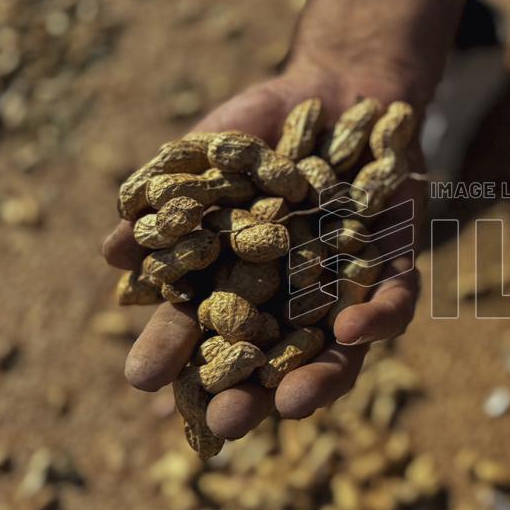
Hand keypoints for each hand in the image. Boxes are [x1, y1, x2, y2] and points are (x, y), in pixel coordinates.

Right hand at [101, 58, 424, 439]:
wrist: (341, 84)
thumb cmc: (264, 125)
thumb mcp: (212, 155)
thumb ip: (172, 199)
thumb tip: (112, 250)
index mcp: (243, 279)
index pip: (206, 329)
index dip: (179, 355)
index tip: (144, 378)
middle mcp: (295, 296)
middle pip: (273, 360)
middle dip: (251, 395)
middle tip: (227, 424)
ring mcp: (348, 286)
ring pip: (340, 350)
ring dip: (319, 380)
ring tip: (292, 405)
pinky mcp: (397, 264)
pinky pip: (395, 300)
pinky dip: (379, 317)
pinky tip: (356, 328)